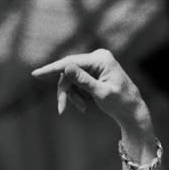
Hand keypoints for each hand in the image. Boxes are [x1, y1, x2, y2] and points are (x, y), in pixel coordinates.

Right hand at [31, 49, 152, 133]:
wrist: (133, 112)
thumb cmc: (121, 104)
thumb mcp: (102, 94)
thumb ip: (84, 81)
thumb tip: (66, 67)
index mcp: (101, 59)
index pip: (71, 62)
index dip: (52, 69)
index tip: (35, 74)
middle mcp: (98, 57)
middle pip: (69, 71)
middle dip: (65, 90)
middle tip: (62, 108)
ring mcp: (96, 64)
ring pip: (71, 78)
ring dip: (72, 94)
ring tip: (82, 108)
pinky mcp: (94, 72)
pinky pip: (77, 81)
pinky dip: (77, 94)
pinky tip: (85, 105)